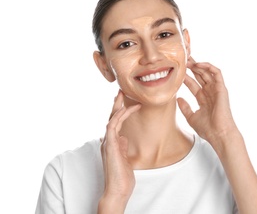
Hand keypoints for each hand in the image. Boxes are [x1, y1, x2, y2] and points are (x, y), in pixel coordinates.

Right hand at [99, 90, 140, 209]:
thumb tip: (123, 137)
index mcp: (111, 142)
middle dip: (116, 104)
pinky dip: (119, 116)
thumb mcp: (124, 157)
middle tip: (121, 91)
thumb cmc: (122, 176)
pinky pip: (113, 125)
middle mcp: (108, 140)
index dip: (119, 111)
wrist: (117, 189)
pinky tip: (126, 108)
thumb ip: (122, 146)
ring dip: (117, 106)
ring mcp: (108, 142)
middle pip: (111, 117)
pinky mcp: (110, 144)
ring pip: (111, 118)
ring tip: (123, 94)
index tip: (125, 101)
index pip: (115, 123)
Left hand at [177, 57, 236, 144]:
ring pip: (207, 72)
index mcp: (203, 98)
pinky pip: (217, 73)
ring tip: (188, 59)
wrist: (219, 134)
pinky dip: (208, 67)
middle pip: (200, 75)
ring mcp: (216, 90)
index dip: (185, 76)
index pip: (192, 84)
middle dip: (191, 67)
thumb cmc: (208, 129)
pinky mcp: (221, 88)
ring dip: (198, 64)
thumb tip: (178, 99)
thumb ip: (185, 108)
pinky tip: (198, 64)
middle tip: (182, 59)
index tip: (176, 71)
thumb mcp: (191, 117)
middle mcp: (209, 92)